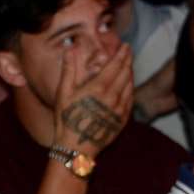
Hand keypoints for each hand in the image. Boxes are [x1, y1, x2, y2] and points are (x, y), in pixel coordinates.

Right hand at [51, 38, 132, 158]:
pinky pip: (130, 100)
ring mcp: (120, 109)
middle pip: (126, 73)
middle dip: (128, 60)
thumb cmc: (66, 120)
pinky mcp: (122, 120)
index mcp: (99, 88)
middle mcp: (113, 96)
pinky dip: (130, 89)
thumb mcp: (63, 94)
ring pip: (130, 85)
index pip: (116, 65)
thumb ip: (68, 69)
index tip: (126, 45)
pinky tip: (128, 86)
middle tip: (128, 52)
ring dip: (130, 73)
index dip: (122, 53)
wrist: (75, 148)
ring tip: (128, 66)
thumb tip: (70, 48)